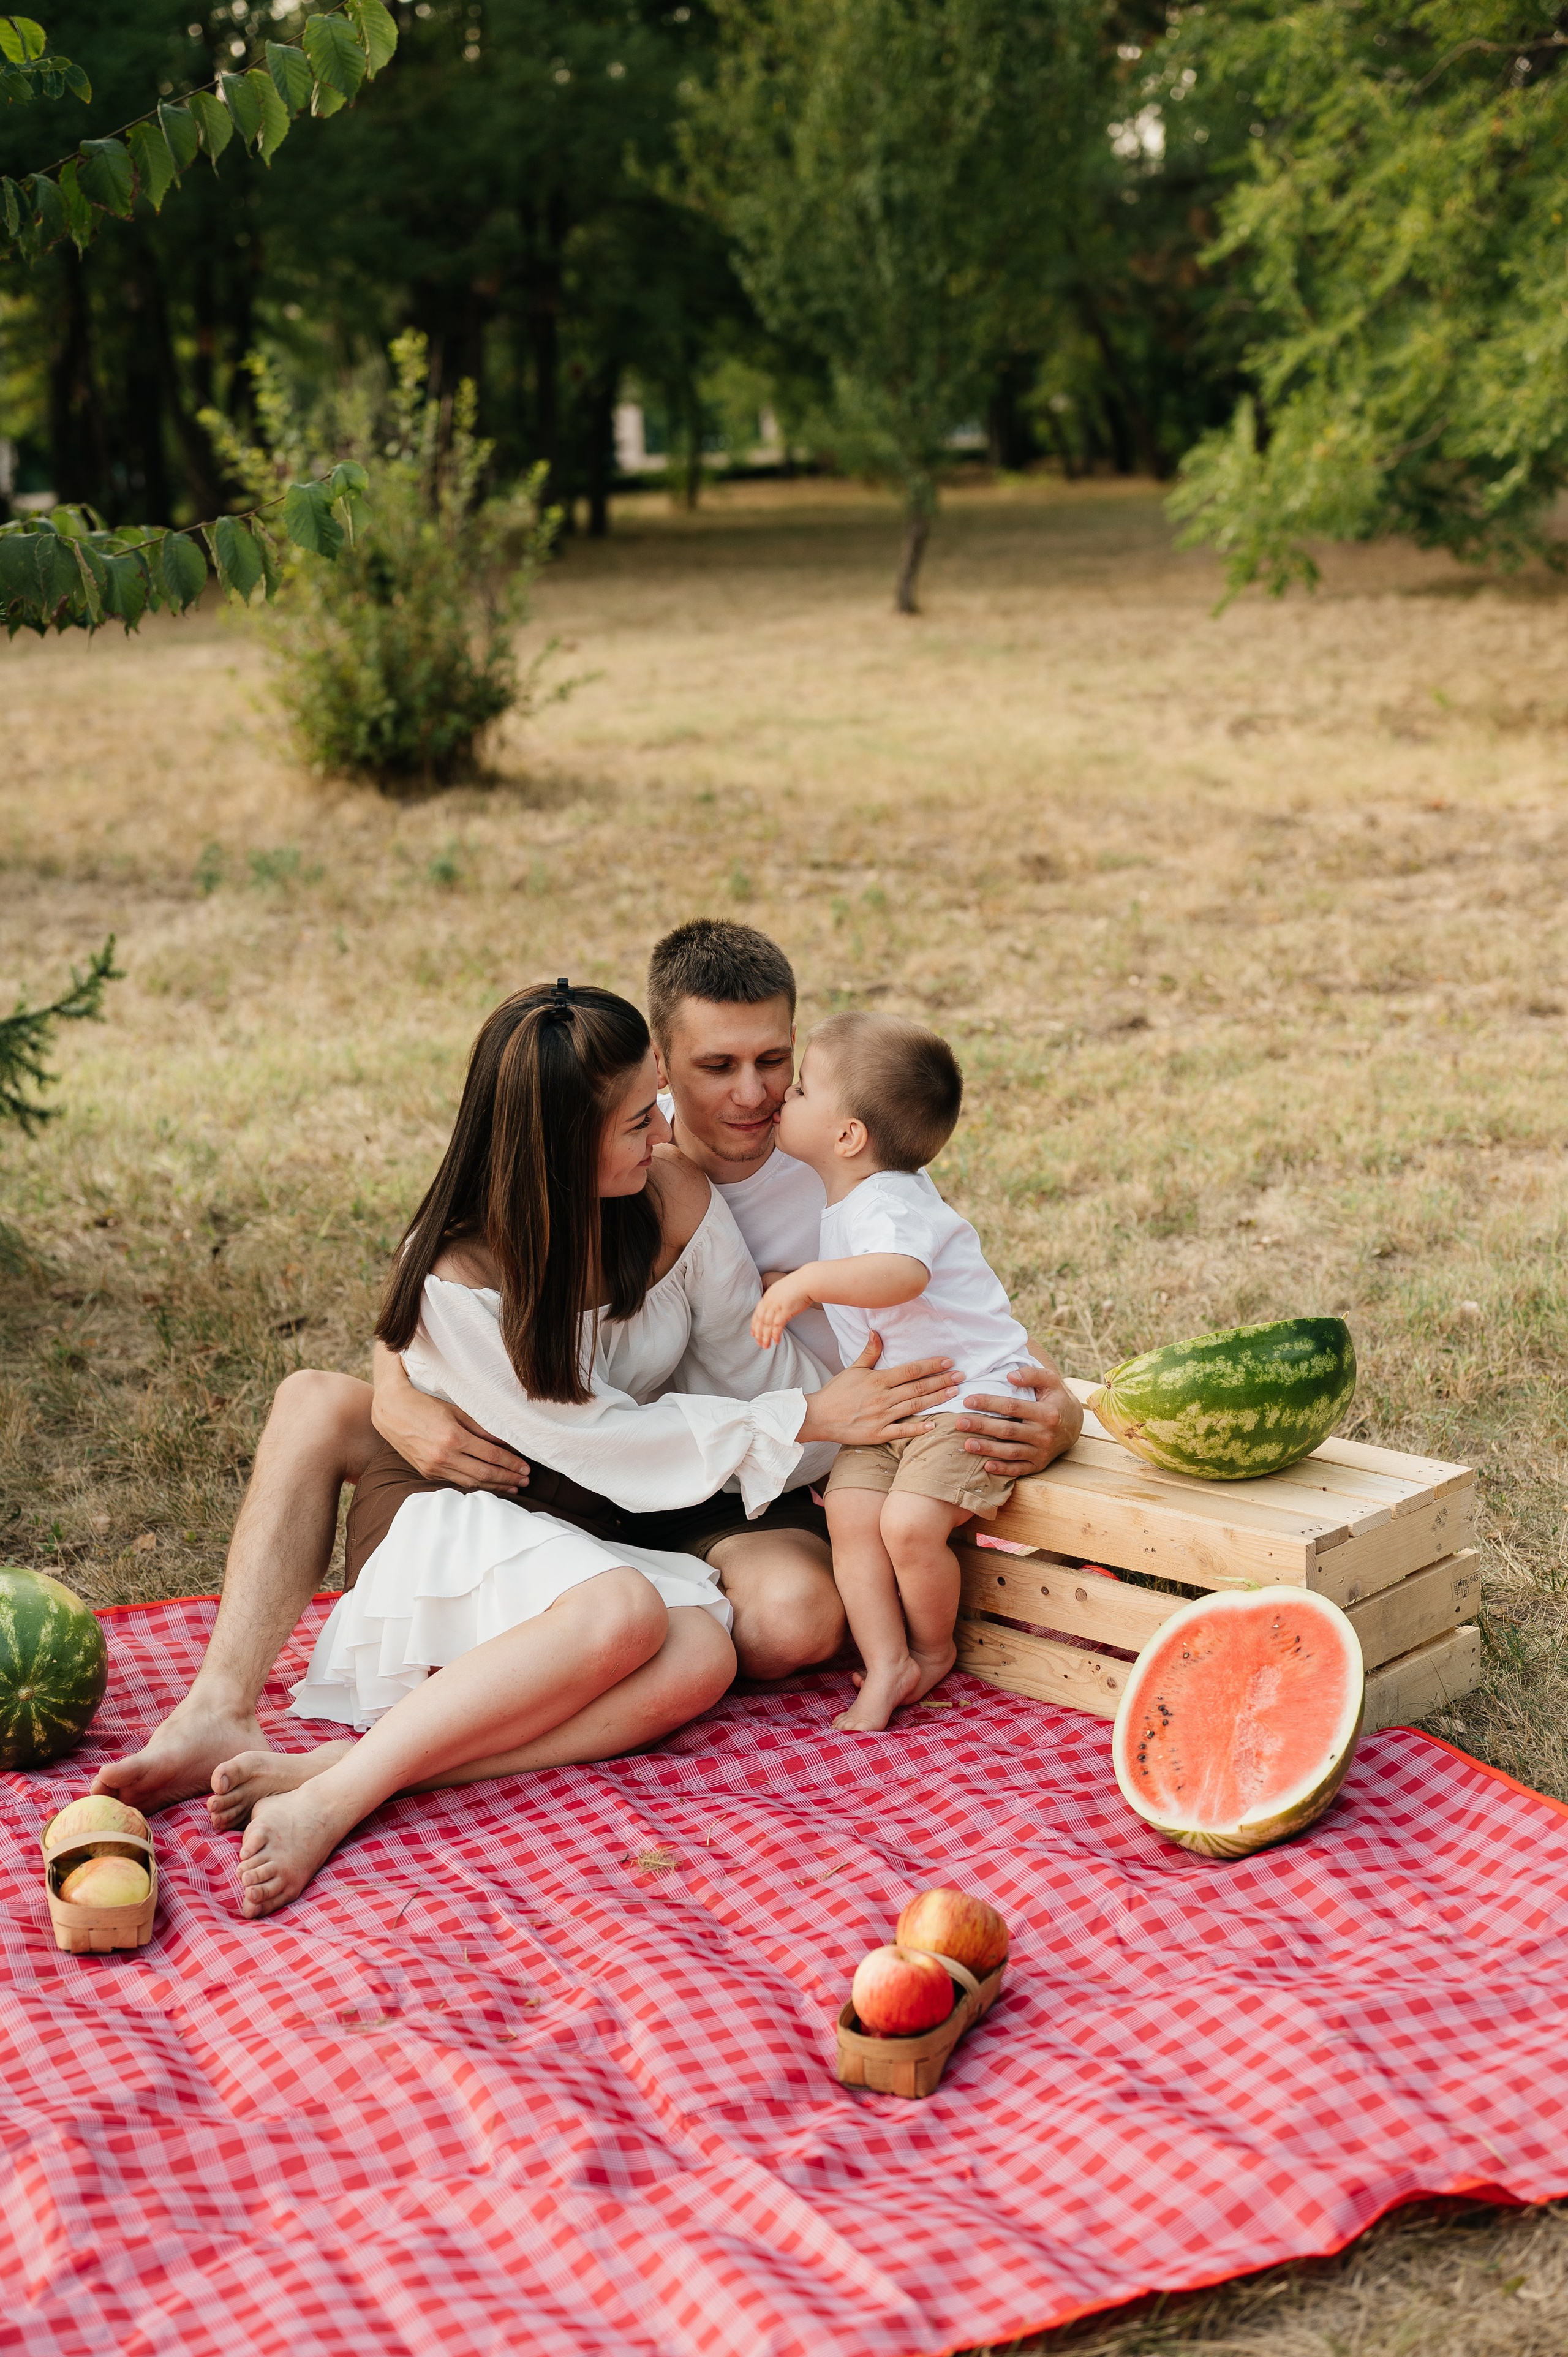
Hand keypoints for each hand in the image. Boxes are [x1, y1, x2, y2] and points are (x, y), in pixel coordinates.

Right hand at [372, 1354, 529, 1493]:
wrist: (390, 1410)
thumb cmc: (425, 1404)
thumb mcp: (456, 1410)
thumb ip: (481, 1427)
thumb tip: (506, 1441)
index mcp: (453, 1437)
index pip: (491, 1455)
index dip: (511, 1463)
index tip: (526, 1467)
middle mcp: (444, 1456)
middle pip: (485, 1473)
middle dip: (508, 1478)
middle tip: (525, 1481)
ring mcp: (434, 1467)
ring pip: (471, 1482)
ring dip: (494, 1486)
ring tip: (512, 1487)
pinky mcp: (426, 1472)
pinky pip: (456, 1482)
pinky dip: (474, 1486)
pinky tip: (487, 1486)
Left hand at [751, 1270, 813, 1347]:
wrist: (808, 1281)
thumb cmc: (800, 1284)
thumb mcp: (783, 1289)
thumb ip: (779, 1298)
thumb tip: (780, 1306)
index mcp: (768, 1295)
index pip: (758, 1312)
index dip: (754, 1323)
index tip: (753, 1332)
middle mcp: (770, 1301)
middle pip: (760, 1320)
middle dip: (758, 1333)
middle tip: (758, 1342)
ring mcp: (776, 1307)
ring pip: (767, 1325)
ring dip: (765, 1337)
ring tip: (765, 1346)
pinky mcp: (784, 1312)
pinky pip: (777, 1326)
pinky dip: (775, 1335)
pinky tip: (776, 1341)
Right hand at [799, 1334, 959, 1447]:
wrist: (817, 1416)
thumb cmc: (835, 1392)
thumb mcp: (852, 1369)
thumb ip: (869, 1353)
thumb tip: (876, 1331)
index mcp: (878, 1380)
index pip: (910, 1370)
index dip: (931, 1365)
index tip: (948, 1362)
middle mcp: (882, 1397)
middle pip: (918, 1388)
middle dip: (942, 1381)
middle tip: (961, 1376)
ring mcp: (881, 1416)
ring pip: (914, 1407)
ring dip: (936, 1399)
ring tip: (954, 1394)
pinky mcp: (877, 1434)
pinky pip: (901, 1431)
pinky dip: (918, 1428)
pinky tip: (934, 1424)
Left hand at [951, 1356, 1082, 1477]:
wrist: (1074, 1425)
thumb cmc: (1056, 1399)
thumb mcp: (1051, 1382)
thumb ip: (1032, 1374)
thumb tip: (1010, 1376)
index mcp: (1047, 1412)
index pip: (1012, 1407)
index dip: (989, 1403)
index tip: (967, 1401)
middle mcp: (1044, 1434)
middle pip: (1007, 1431)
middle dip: (981, 1427)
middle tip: (959, 1423)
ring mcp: (1042, 1452)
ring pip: (1010, 1452)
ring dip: (987, 1449)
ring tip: (966, 1444)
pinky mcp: (1039, 1465)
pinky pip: (1019, 1469)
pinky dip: (1003, 1469)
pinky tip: (986, 1466)